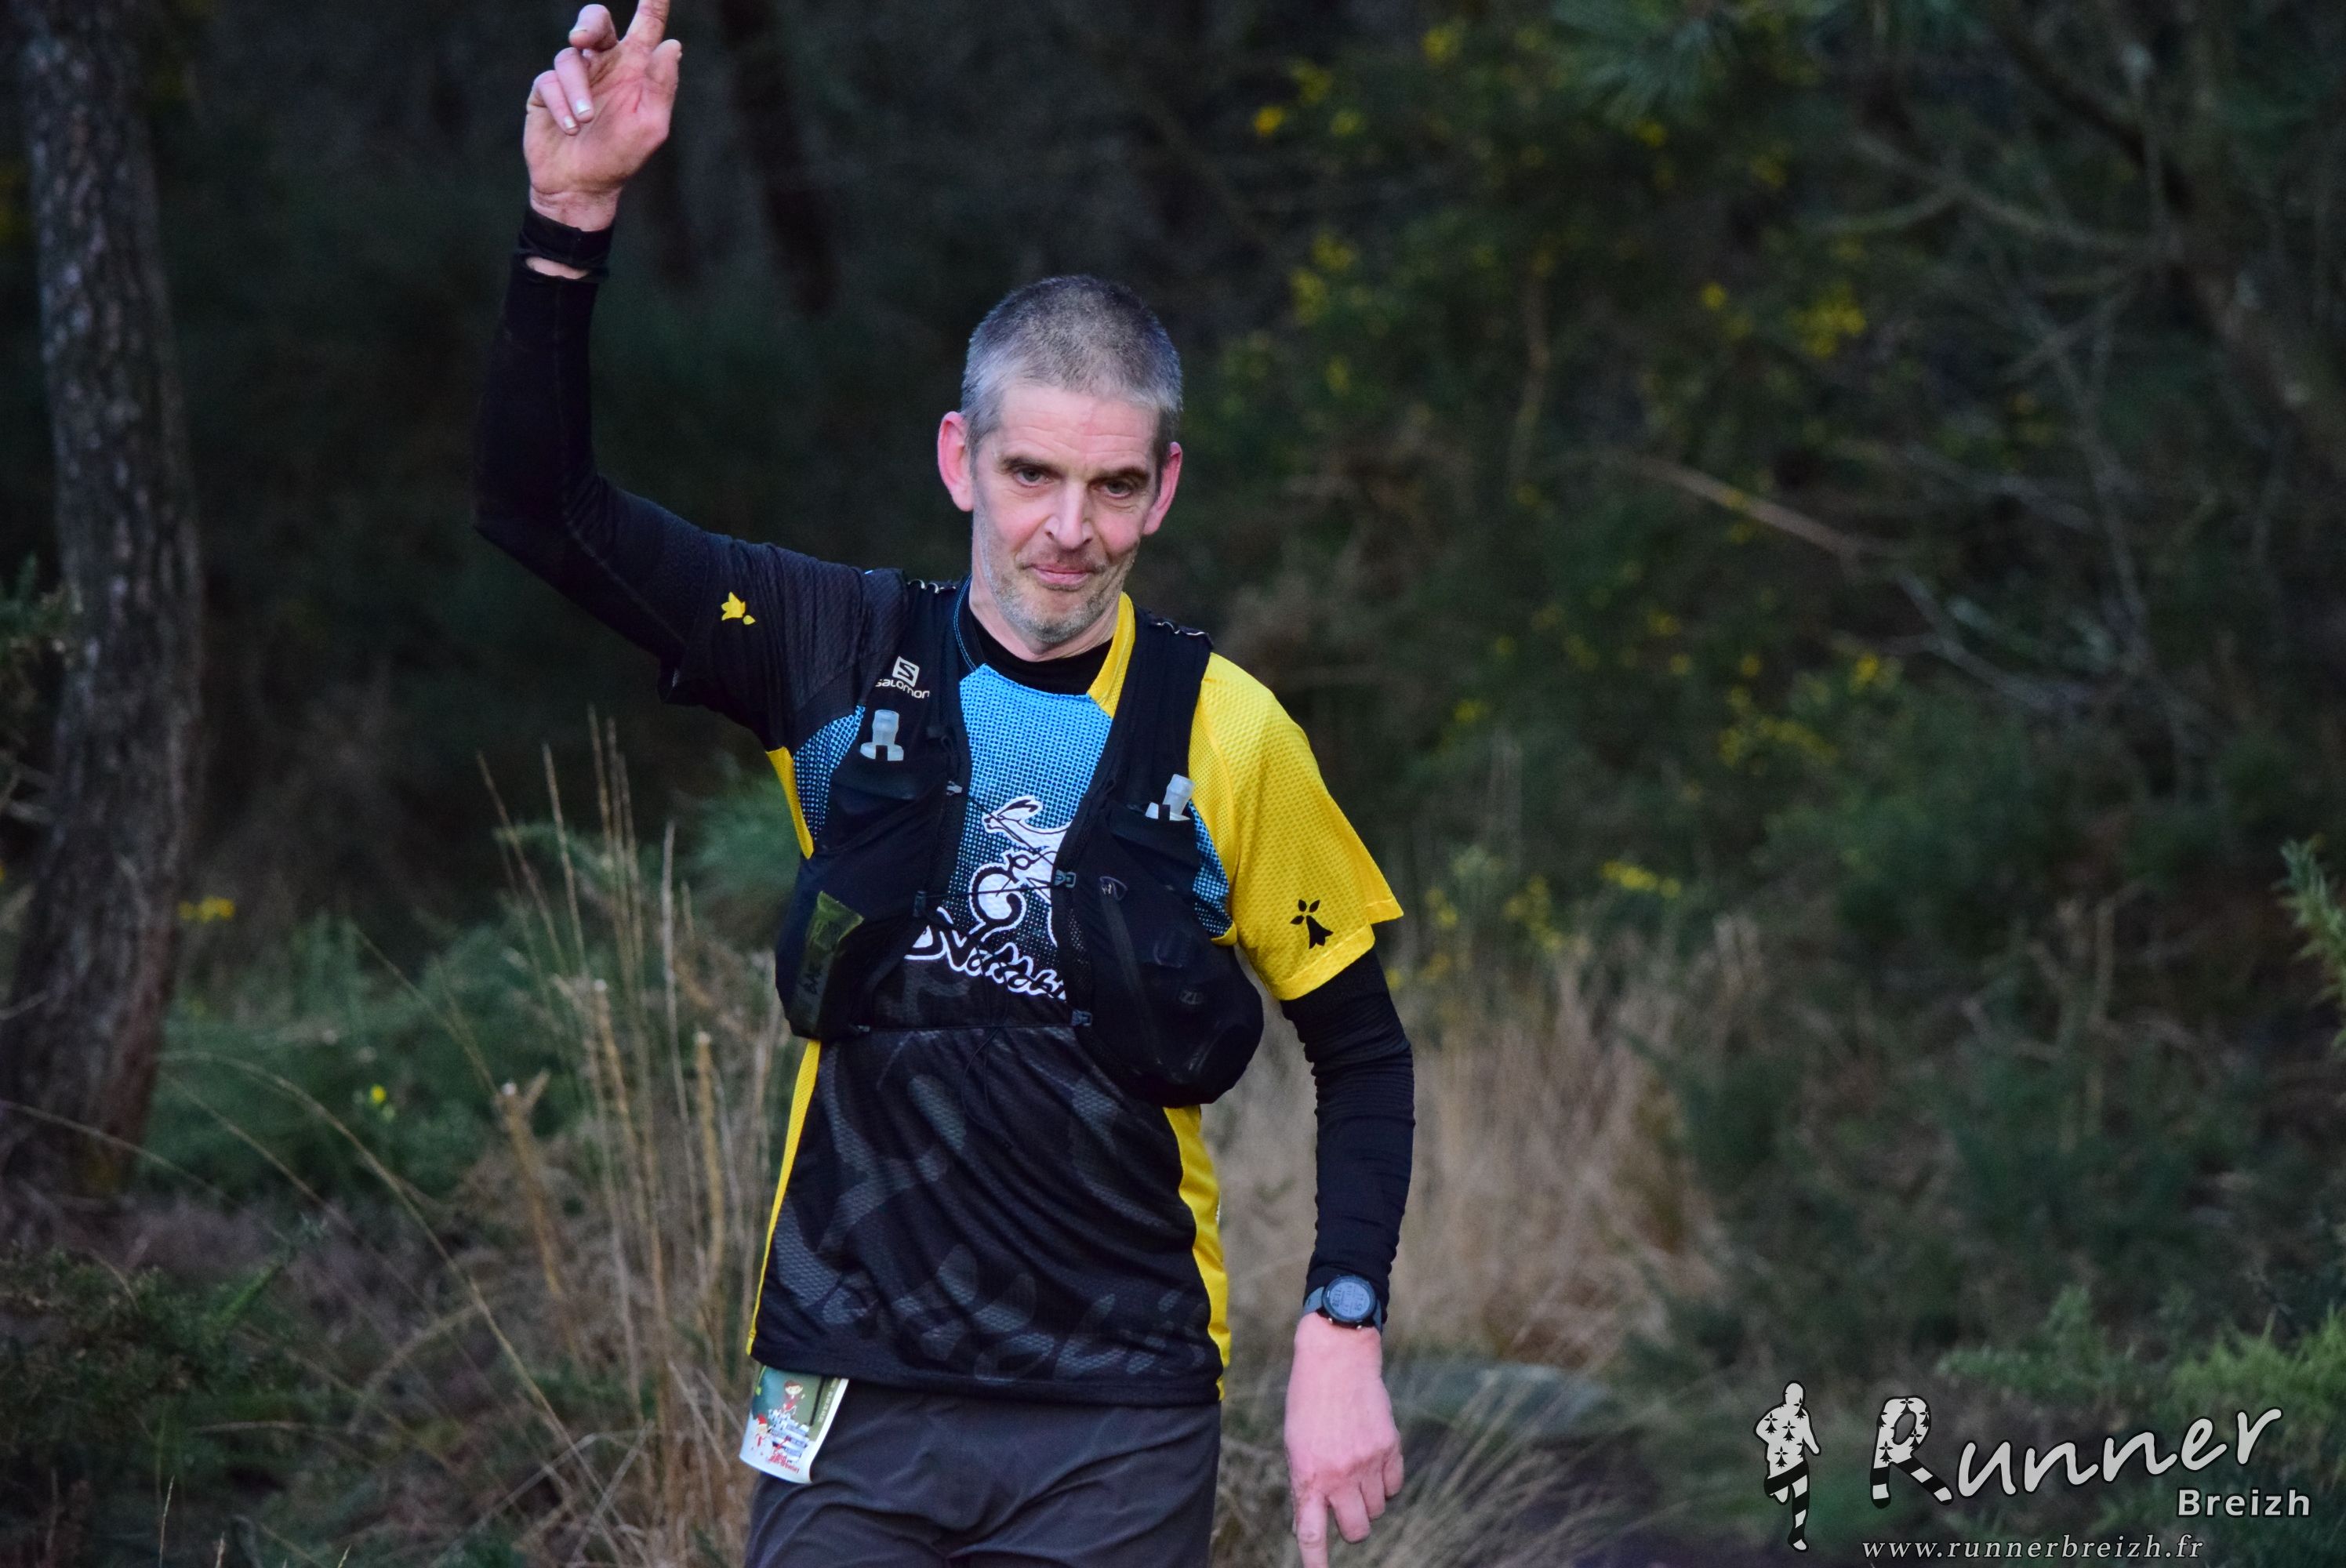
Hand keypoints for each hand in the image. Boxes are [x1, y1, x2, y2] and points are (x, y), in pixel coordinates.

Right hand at [523, 2, 682, 231]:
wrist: (581, 186)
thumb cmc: (620, 157)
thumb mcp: (650, 126)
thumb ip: (661, 87)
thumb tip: (672, 46)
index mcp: (634, 69)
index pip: (646, 26)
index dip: (653, 3)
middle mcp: (604, 66)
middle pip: (595, 22)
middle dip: (588, 23)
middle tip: (582, 39)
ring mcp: (574, 77)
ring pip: (569, 58)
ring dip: (577, 89)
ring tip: (584, 120)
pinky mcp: (546, 90)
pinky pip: (549, 81)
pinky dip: (560, 103)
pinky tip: (569, 126)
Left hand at [1286, 1314, 1404, 1566]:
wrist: (1336, 1358)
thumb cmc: (1308, 1401)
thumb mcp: (1294, 1444)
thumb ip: (1306, 1482)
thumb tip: (1313, 1520)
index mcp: (1308, 1475)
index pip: (1312, 1533)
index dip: (1315, 1561)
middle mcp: (1339, 1474)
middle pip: (1357, 1531)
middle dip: (1352, 1526)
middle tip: (1345, 1506)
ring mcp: (1368, 1462)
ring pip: (1377, 1509)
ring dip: (1368, 1499)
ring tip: (1355, 1469)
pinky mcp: (1390, 1448)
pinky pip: (1395, 1487)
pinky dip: (1386, 1483)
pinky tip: (1373, 1460)